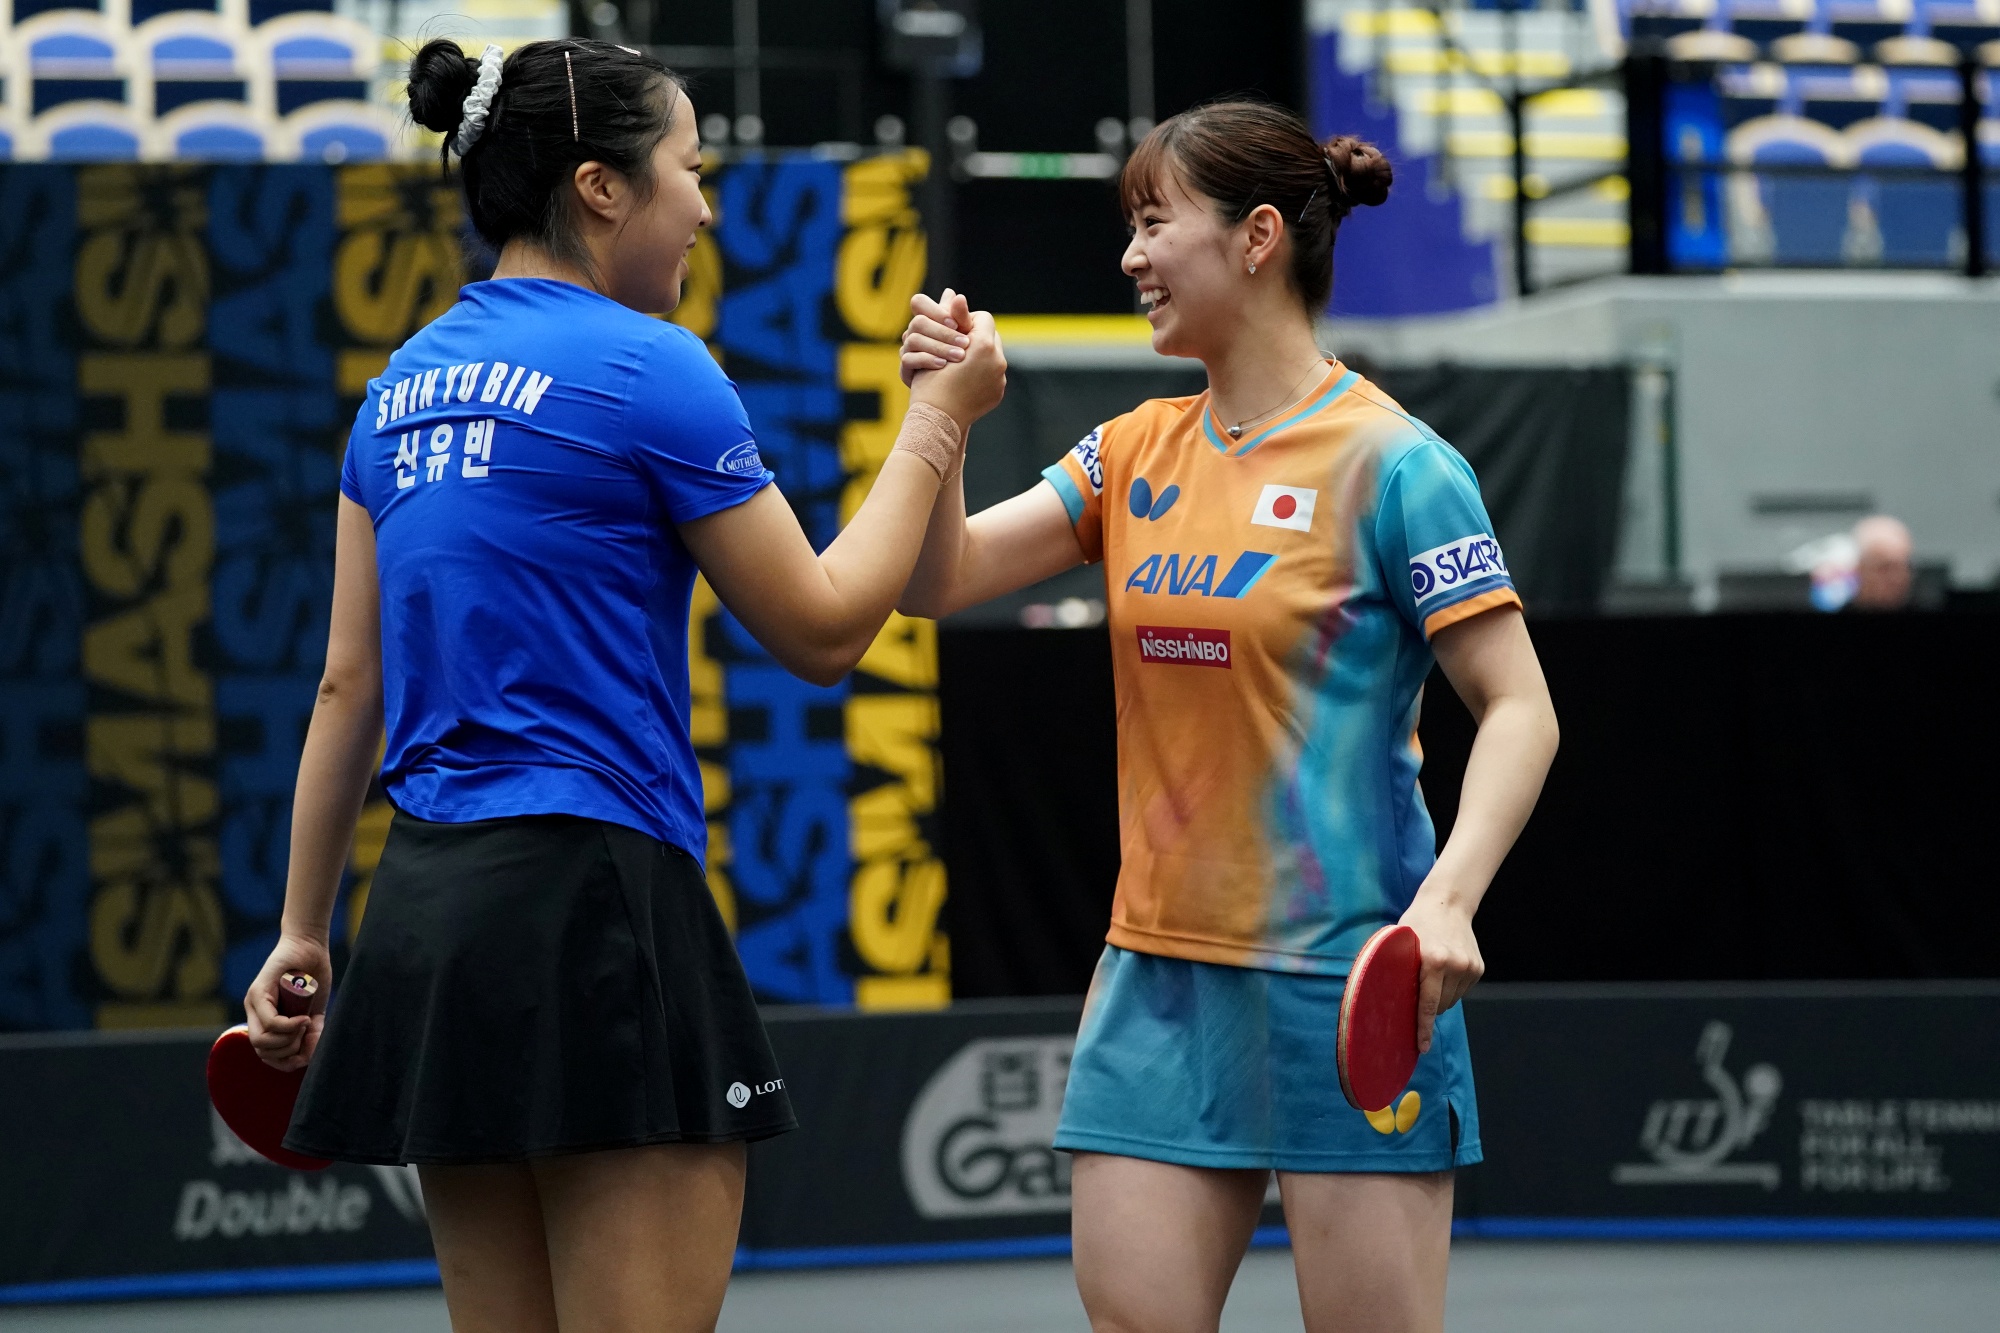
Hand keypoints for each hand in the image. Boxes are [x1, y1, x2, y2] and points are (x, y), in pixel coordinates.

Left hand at [244, 932, 332, 1071]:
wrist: (310, 946)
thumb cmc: (313, 977)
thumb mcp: (314, 1012)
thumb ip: (311, 1034)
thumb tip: (308, 1059)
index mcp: (265, 1020)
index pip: (265, 1053)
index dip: (284, 1061)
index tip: (305, 1050)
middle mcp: (254, 1013)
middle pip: (261, 1050)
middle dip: (287, 1053)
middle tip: (306, 1035)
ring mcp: (254, 1002)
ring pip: (261, 1040)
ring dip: (287, 1041)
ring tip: (305, 1025)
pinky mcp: (259, 991)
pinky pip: (270, 1021)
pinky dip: (289, 1026)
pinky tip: (304, 1019)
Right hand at [901, 289, 971, 386]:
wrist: (947, 410)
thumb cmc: (961, 370)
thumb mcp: (964, 340)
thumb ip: (960, 317)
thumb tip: (957, 295)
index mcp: (925, 322)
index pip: (919, 303)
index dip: (940, 312)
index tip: (957, 323)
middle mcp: (911, 335)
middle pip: (919, 322)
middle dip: (944, 333)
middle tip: (966, 343)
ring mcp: (906, 353)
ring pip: (912, 339)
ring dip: (939, 347)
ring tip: (960, 357)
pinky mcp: (906, 372)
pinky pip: (908, 361)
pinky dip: (928, 361)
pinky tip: (943, 366)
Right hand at [909, 305, 1005, 431]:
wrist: (937, 418)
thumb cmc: (930, 379)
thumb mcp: (937, 344)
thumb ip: (952, 318)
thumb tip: (956, 294)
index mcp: (983, 345)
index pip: (982, 318)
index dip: (966, 322)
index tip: (954, 331)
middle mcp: (997, 360)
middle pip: (989, 336)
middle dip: (975, 338)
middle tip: (958, 346)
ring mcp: (999, 378)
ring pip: (992, 355)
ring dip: (979, 355)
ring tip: (962, 362)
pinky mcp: (998, 393)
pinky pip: (993, 374)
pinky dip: (982, 373)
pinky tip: (965, 378)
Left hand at [1397, 886, 1484, 1054]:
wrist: (1447, 903)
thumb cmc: (1416, 924)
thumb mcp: (1400, 943)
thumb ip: (1398, 970)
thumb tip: (1389, 1004)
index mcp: (1433, 960)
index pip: (1427, 1004)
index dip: (1423, 1028)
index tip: (1422, 1047)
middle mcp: (1455, 965)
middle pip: (1439, 1006)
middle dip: (1427, 1006)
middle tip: (1416, 990)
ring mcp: (1469, 968)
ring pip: (1451, 1000)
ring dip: (1439, 996)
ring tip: (1431, 973)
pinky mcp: (1478, 969)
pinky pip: (1461, 991)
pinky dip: (1450, 987)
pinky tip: (1445, 969)